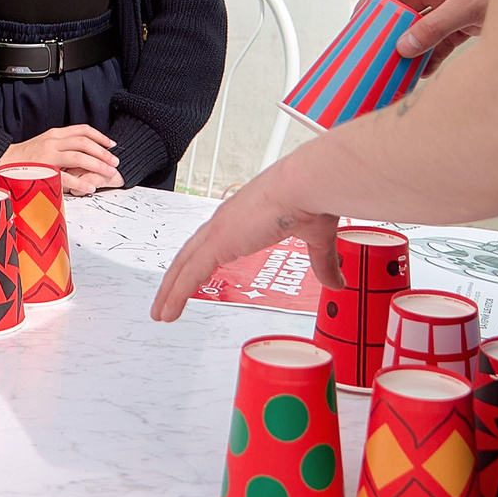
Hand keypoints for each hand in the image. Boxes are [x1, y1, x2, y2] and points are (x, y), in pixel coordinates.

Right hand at [0, 124, 121, 195]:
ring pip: (79, 156)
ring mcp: (48, 155)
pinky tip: (90, 188)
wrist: (0, 162)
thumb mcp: (45, 144)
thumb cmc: (25, 157)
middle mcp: (53, 141)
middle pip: (84, 142)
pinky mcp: (43, 169)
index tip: (112, 144)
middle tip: (115, 162)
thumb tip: (85, 153)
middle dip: (103, 152)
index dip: (100, 136)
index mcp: (55, 134)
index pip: (82, 130)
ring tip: (109, 173)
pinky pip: (65, 176)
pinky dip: (80, 182)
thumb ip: (63, 145)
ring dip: (97, 165)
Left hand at [149, 163, 338, 322]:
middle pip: (191, 254)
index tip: (192, 274)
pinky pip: (190, 274)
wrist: (308, 184)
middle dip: (176, 277)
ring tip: (161, 312)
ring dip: (170, 290)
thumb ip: (322, 262)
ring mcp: (220, 231)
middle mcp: (226, 221)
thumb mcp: (316, 237)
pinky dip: (177, 293)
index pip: (213, 242)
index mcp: (244, 216)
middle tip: (165, 298)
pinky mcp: (220, 242)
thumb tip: (336, 282)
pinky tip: (168, 310)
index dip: (200, 259)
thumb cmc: (312, 198)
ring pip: (184, 265)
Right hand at [363, 0, 495, 68]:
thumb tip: (403, 47)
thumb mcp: (464, 7)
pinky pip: (439, 43)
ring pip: (421, 29)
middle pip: (405, 10)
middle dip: (390, 29)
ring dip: (410, 46)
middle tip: (376, 49)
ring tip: (397, 66)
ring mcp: (452, 10)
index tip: (359, 21)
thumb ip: (433, 28)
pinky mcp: (464, 27)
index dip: (373, 0)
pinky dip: (430, 57)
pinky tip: (422, 72)